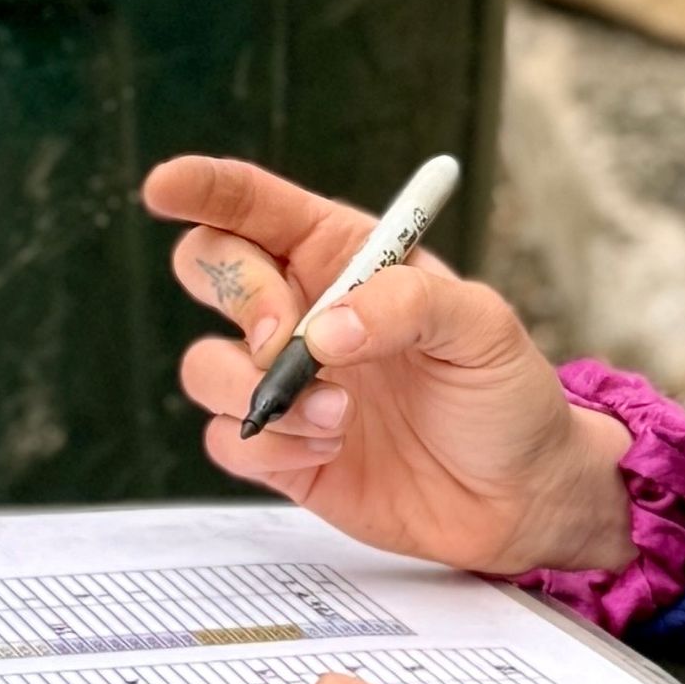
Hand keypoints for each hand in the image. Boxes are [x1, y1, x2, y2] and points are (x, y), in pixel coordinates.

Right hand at [146, 151, 631, 576]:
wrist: (519, 495)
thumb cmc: (506, 394)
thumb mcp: (484, 328)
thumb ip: (408, 306)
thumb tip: (322, 331)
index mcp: (343, 256)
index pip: (255, 205)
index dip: (203, 189)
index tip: (164, 188)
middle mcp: (301, 309)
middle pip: (206, 267)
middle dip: (237, 296)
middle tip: (289, 336)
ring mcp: (285, 383)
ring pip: (204, 365)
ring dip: (262, 390)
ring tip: (343, 416)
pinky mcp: (280, 452)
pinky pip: (226, 440)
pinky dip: (272, 446)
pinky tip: (333, 451)